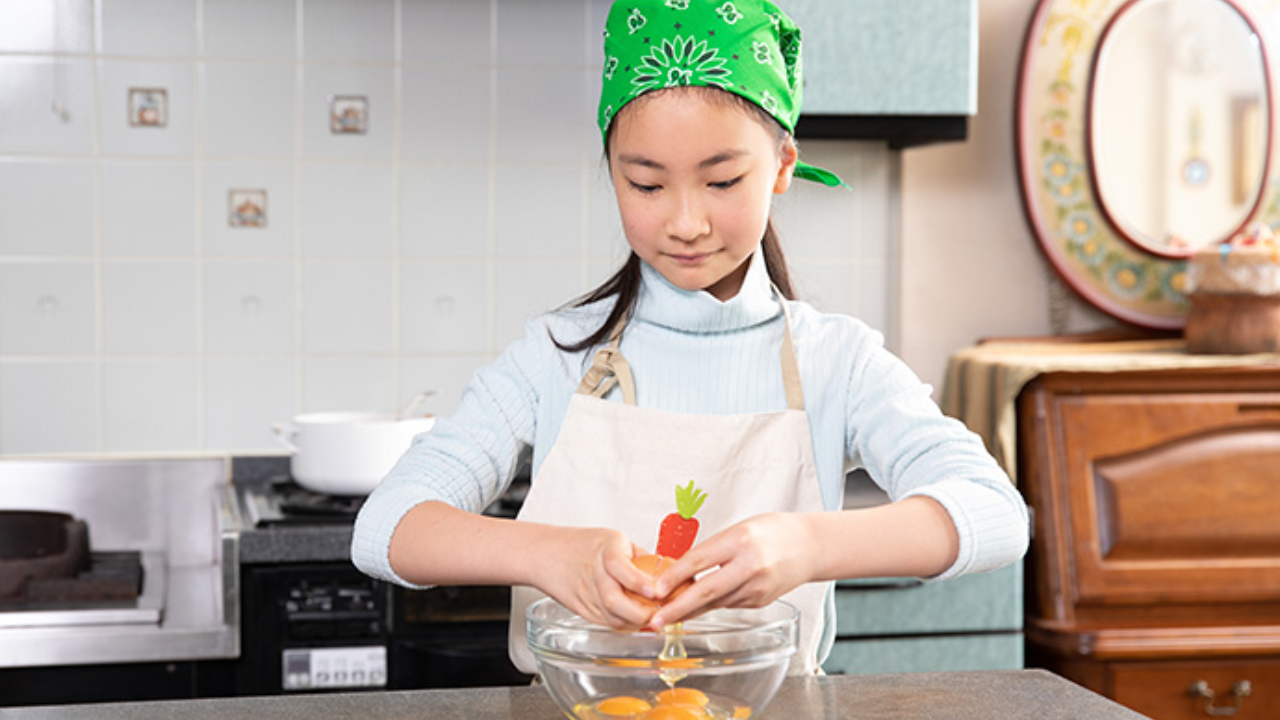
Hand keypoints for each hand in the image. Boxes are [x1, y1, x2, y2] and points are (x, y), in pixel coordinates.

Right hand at [529, 526, 659, 629]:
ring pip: (613, 618)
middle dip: (641, 613)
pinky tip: (637, 620)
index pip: (620, 567)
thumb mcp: (616, 540)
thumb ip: (641, 558)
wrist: (548, 554)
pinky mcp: (584, 611)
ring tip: (654, 619)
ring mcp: (587, 596)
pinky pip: (608, 623)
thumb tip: (669, 573)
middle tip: (662, 613)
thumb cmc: (583, 544)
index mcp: (605, 551)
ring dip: (636, 622)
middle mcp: (594, 574)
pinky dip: (626, 624)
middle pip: (614, 600)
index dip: (639, 582)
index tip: (656, 591)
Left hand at [646, 512, 818, 627]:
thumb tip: (680, 570)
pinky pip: (728, 604)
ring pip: (715, 602)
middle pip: (706, 591)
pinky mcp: (761, 601)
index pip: (700, 560)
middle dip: (677, 609)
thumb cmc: (772, 531)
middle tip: (655, 620)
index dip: (674, 577)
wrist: (810, 546)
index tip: (655, 589)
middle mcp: (750, 566)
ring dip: (689, 611)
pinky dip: (710, 605)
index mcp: (740, 540)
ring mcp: (757, 587)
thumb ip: (712, 549)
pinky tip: (696, 607)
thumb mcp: (738, 529)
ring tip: (665, 617)